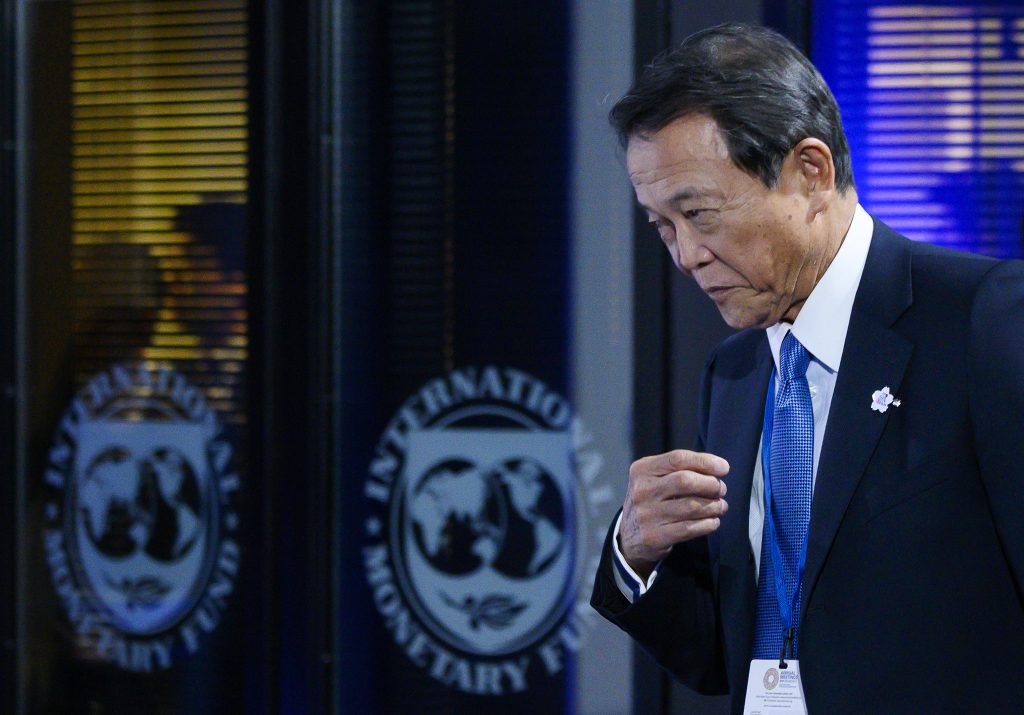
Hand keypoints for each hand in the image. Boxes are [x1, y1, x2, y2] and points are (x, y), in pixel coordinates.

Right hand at [618, 449, 729, 579]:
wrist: (629, 537)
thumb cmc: (651, 501)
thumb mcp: (655, 479)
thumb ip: (680, 470)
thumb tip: (718, 469)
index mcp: (642, 470)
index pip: (678, 459)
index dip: (705, 462)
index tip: (724, 468)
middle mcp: (642, 490)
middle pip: (685, 481)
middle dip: (711, 484)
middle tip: (721, 490)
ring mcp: (647, 515)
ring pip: (692, 506)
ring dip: (714, 506)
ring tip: (720, 506)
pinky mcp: (654, 537)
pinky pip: (690, 529)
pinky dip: (708, 524)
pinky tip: (713, 521)